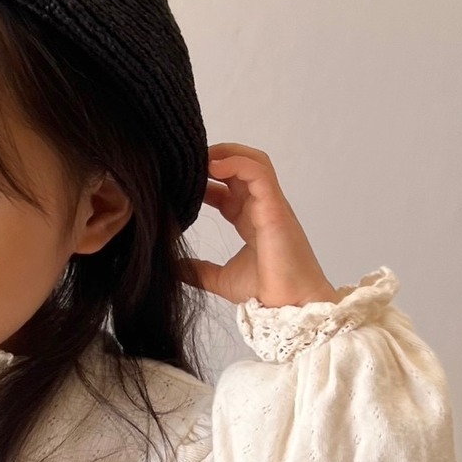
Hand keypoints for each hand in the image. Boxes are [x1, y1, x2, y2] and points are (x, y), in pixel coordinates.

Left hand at [184, 144, 337, 307]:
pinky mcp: (275, 208)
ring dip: (227, 153)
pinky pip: (259, 173)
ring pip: (254, 162)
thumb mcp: (220, 279)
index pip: (228, 187)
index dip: (205, 178)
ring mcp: (270, 205)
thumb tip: (172, 267)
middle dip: (216, 156)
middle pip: (242, 166)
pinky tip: (213, 165)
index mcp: (250, 219)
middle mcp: (261, 207)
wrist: (289, 307)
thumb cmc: (266, 292)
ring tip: (200, 156)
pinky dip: (237, 163)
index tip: (181, 180)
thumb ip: (198, 270)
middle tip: (188, 161)